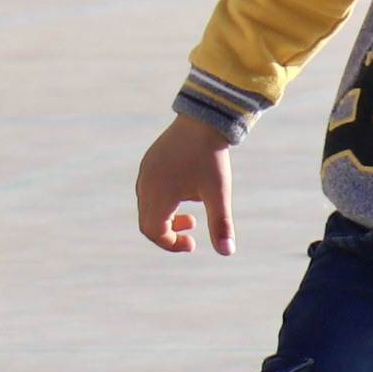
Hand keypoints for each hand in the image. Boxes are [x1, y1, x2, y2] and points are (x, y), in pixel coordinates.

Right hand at [136, 116, 234, 253]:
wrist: (204, 119)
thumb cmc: (212, 157)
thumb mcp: (219, 193)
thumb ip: (220, 224)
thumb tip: (227, 252)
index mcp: (159, 194)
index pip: (154, 232)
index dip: (171, 244)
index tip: (193, 244)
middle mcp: (146, 184)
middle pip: (147, 223)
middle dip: (168, 233)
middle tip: (193, 231)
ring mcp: (145, 172)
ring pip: (147, 207)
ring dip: (166, 218)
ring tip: (192, 213)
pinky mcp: (149, 163)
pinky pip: (148, 191)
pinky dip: (163, 202)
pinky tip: (187, 193)